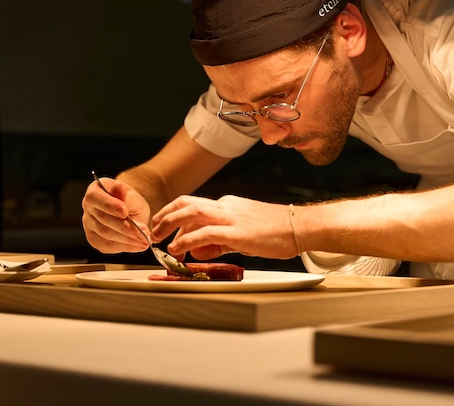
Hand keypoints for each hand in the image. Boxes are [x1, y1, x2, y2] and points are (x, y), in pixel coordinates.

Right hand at [81, 176, 151, 253]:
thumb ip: (125, 194)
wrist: (131, 212)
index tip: (125, 212)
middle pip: (103, 219)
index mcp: (94, 190)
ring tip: (144, 239)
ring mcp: (89, 224)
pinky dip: (125, 247)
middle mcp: (88, 208)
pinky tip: (138, 245)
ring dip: (127, 239)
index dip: (110, 206)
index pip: (95, 198)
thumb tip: (119, 189)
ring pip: (106, 235)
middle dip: (126, 227)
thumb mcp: (132, 195)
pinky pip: (107, 246)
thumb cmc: (130, 201)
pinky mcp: (94, 239)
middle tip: (144, 231)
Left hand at [151, 195, 297, 260]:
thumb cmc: (277, 232)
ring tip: (158, 238)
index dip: (175, 217)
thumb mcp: (243, 237)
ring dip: (169, 224)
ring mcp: (231, 217)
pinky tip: (178, 249)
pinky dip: (187, 240)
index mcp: (228, 205)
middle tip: (153, 230)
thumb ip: (219, 243)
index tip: (164, 229)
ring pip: (191, 212)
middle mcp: (226, 206)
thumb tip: (197, 250)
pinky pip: (205, 233)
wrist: (300, 226)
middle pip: (186, 203)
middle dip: (165, 215)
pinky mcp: (237, 231)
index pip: (194, 206)